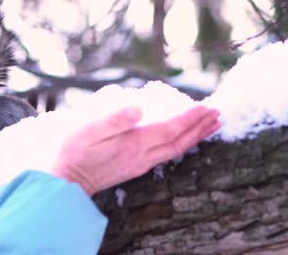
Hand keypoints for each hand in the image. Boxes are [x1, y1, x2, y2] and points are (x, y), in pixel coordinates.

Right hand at [51, 106, 220, 195]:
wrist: (68, 180)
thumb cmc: (75, 151)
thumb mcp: (88, 130)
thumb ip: (114, 119)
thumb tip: (138, 107)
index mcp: (133, 143)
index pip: (169, 130)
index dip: (189, 118)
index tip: (207, 106)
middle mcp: (142, 156)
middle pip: (179, 142)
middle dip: (200, 127)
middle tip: (218, 114)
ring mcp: (141, 164)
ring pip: (176, 150)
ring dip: (195, 137)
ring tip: (211, 125)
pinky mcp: (136, 168)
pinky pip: (166, 155)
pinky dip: (181, 144)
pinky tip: (184, 139)